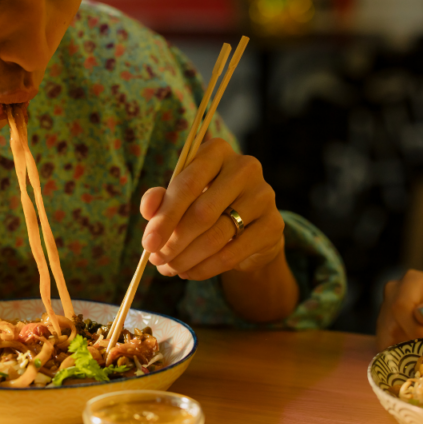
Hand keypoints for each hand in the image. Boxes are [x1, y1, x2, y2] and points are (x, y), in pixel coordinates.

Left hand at [140, 138, 284, 280]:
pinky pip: (233, 253)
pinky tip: (190, 272)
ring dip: (187, 258)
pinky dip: (206, 268)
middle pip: (203, 211)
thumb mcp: (181, 197)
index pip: (187, 184)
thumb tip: (148, 209)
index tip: (148, 243)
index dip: (165, 217)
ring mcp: (264, 195)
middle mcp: (245, 167)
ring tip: (170, 268)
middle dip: (175, 241)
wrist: (248, 225)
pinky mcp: (274, 224)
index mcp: (217, 151)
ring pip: (217, 235)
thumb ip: (161, 199)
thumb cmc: (207, 203)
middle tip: (157, 260)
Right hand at [376, 269, 422, 350]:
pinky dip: (401, 354)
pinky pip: (385, 345)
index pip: (401, 307)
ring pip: (386, 336)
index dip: (413, 329)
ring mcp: (386, 308)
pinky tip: (419, 352)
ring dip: (408, 349)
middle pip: (390, 323)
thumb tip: (420, 314)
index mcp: (412, 280)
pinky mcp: (384, 326)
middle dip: (411, 342)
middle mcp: (394, 291)